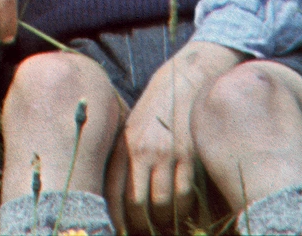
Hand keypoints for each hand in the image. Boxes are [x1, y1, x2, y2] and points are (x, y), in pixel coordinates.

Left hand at [113, 42, 237, 232]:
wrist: (183, 82)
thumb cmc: (154, 112)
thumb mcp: (129, 130)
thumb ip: (121, 160)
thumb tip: (115, 201)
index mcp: (122, 148)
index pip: (112, 195)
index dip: (116, 220)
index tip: (120, 231)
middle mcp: (141, 152)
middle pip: (137, 206)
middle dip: (142, 227)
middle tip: (146, 232)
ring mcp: (166, 154)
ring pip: (163, 205)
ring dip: (165, 222)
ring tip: (166, 226)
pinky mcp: (189, 156)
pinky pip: (185, 195)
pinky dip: (185, 210)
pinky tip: (184, 212)